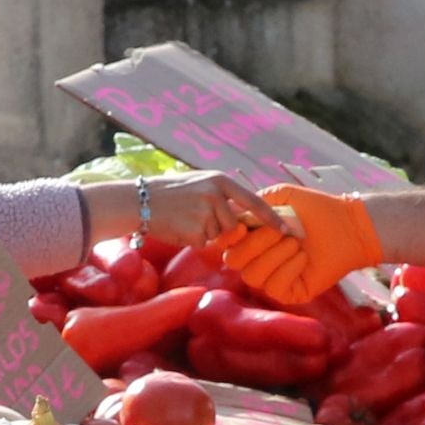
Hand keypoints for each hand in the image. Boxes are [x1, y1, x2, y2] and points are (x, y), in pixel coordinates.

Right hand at [81, 172, 282, 250]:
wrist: (137, 200)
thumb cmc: (168, 193)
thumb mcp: (199, 184)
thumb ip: (222, 197)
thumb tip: (246, 217)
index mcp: (219, 181)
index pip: (254, 201)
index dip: (271, 218)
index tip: (287, 230)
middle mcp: (215, 195)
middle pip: (234, 225)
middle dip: (220, 227)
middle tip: (194, 216)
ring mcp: (205, 213)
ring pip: (218, 235)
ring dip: (204, 233)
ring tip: (184, 219)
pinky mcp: (195, 231)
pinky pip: (202, 243)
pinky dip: (192, 240)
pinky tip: (177, 227)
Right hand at [221, 185, 382, 303]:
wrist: (347, 225)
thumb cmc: (315, 209)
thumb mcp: (281, 196)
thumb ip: (254, 202)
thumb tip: (229, 212)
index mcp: (251, 238)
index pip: (227, 243)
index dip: (229, 236)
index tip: (241, 225)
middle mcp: (257, 260)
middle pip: (233, 262)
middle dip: (255, 244)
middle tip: (281, 231)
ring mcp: (272, 278)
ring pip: (252, 277)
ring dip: (273, 256)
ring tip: (296, 242)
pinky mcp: (289, 292)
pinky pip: (274, 288)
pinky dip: (287, 269)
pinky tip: (303, 257)